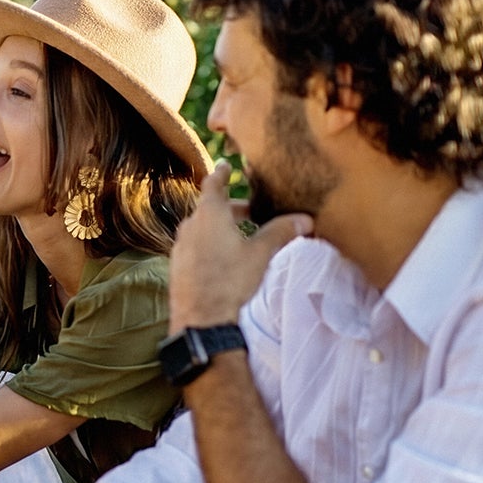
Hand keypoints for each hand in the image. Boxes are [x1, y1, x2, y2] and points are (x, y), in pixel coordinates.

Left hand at [170, 163, 310, 331]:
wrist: (200, 317)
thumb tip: (305, 219)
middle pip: (209, 208)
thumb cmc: (230, 280)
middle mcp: (190, 226)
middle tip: (250, 212)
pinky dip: (209, 243)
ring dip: (219, 227)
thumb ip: (281, 232)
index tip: (225, 165)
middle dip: (231, 207)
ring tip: (240, 236)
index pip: (213, 185)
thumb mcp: (260, 253)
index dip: (221, 174)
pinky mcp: (177, 265)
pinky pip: (194, 246)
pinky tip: (222, 258)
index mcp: (209, 215)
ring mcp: (180, 246)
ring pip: (201, 228)